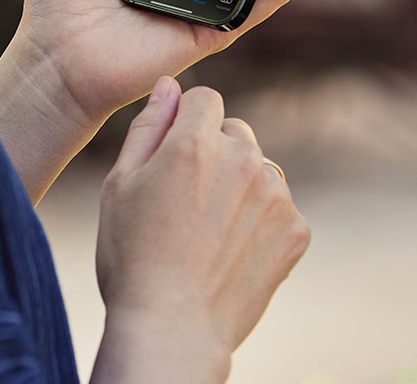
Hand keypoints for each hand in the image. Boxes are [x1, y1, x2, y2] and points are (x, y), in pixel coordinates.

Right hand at [91, 78, 309, 383]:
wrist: (172, 330)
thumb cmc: (133, 258)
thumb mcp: (120, 185)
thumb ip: (148, 126)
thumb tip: (169, 85)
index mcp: (195, 143)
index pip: (204, 98)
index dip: (185, 123)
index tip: (172, 158)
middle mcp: (243, 160)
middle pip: (234, 131)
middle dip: (213, 153)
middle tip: (185, 202)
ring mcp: (275, 196)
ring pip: (258, 169)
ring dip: (239, 186)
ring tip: (207, 234)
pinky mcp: (296, 231)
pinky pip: (278, 207)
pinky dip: (259, 223)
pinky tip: (230, 252)